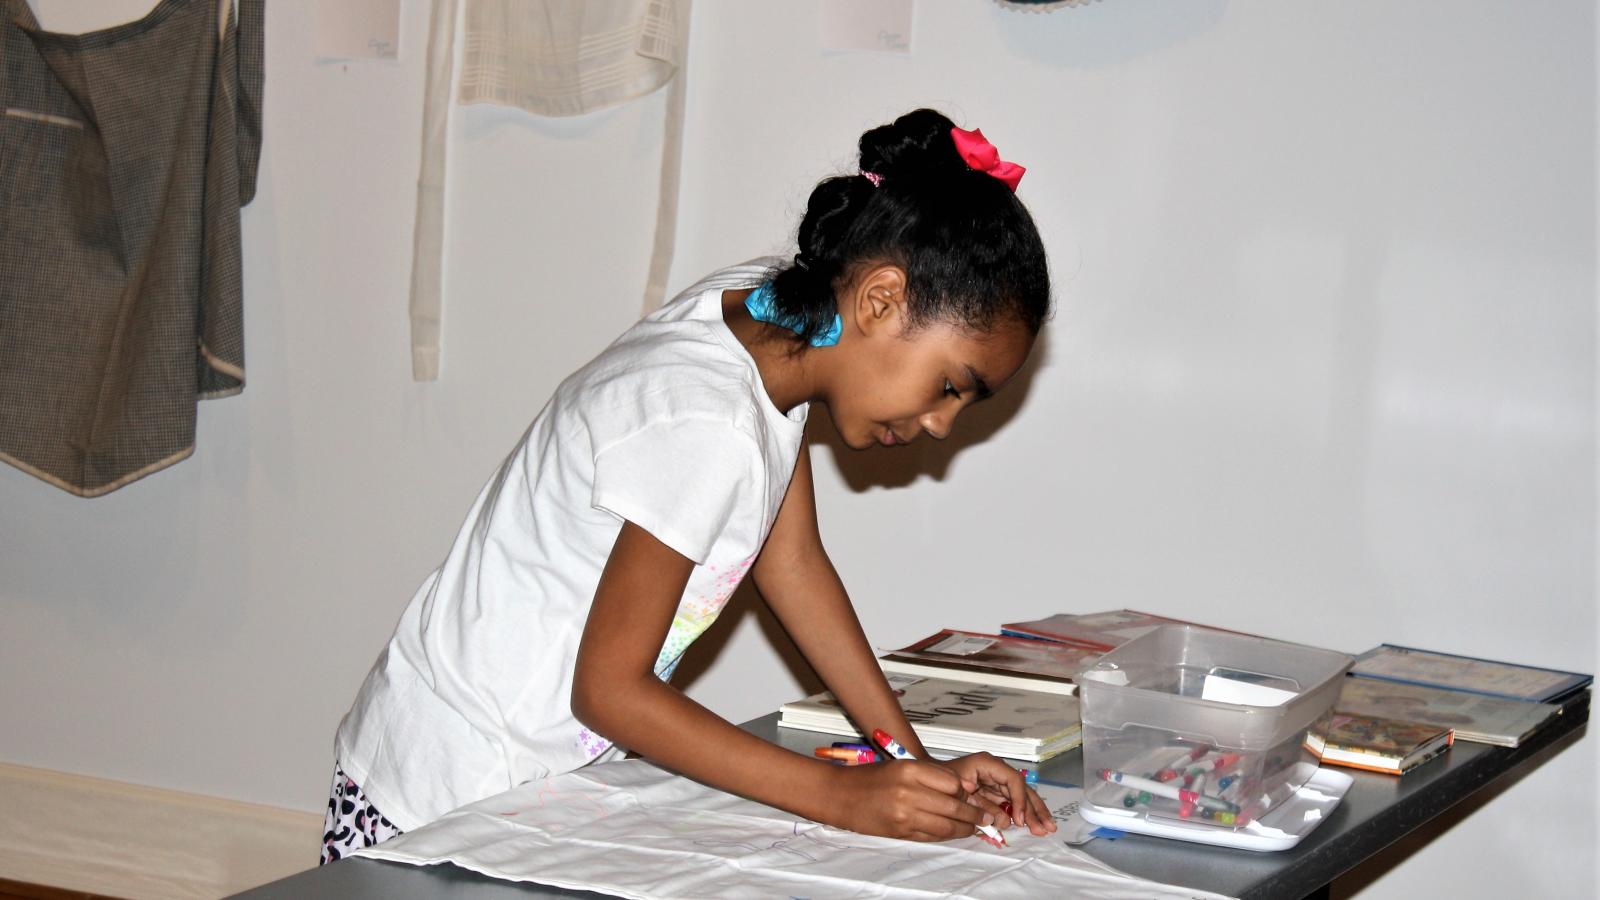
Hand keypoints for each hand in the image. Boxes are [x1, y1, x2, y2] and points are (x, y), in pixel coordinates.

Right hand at [823, 759, 994, 841]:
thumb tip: (965, 788)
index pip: (953, 782)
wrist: (841, 795)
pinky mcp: (900, 832)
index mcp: (910, 769)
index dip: (966, 791)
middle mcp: (908, 791)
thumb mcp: (900, 765)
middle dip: (974, 814)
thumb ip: (932, 775)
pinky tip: (952, 832)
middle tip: (986, 816)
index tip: (972, 794)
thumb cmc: (871, 778)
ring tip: (974, 827)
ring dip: (964, 828)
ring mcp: (904, 814)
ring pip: (946, 825)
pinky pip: (931, 836)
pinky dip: (946, 836)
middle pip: (953, 806)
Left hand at [941, 752, 1056, 836]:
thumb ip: (983, 806)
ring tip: (1048, 828)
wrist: (926, 779)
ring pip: (1021, 796)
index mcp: (988, 764)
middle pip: (1022, 788)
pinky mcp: (995, 791)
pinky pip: (1012, 802)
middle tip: (1046, 827)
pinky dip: (1022, 814)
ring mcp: (997, 780)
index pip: (1013, 780)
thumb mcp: (960, 793)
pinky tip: (1035, 824)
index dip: (1019, 800)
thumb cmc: (940, 781)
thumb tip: (1006, 821)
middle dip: (1034, 809)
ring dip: (1034, 812)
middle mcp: (997, 770)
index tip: (1020, 820)